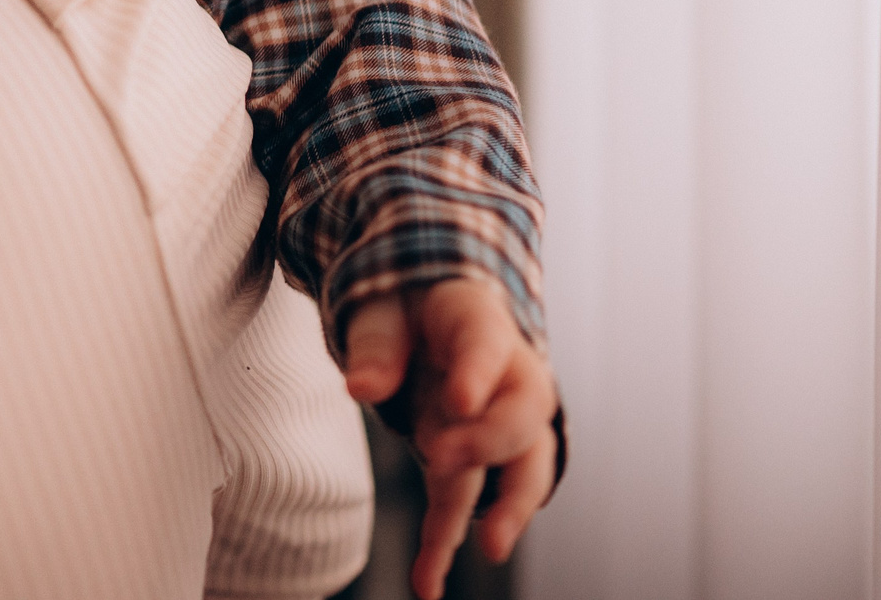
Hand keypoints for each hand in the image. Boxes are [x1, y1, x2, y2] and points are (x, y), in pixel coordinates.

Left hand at [341, 278, 559, 599]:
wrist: (432, 317)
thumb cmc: (409, 309)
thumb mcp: (383, 310)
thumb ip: (376, 347)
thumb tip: (361, 388)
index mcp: (480, 322)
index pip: (486, 343)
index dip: (476, 372)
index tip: (458, 400)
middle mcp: (508, 377)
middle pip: (518, 414)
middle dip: (487, 442)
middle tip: (442, 460)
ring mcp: (499, 422)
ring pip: (519, 468)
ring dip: (505, 509)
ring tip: (489, 548)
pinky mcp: (475, 461)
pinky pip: (469, 499)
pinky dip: (448, 540)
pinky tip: (428, 581)